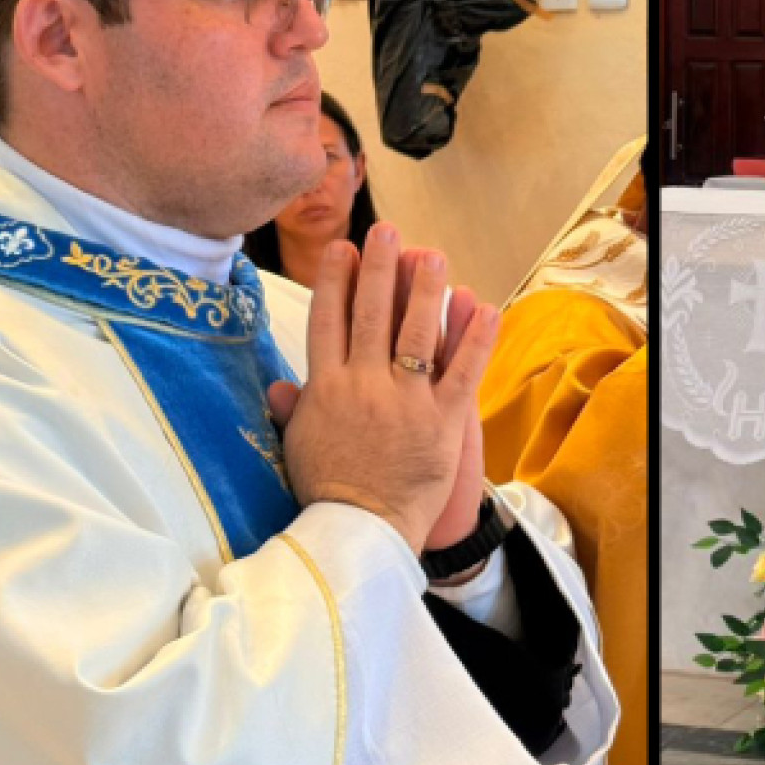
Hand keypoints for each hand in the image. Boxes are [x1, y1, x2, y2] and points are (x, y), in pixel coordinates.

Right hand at [266, 225, 500, 553]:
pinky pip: (463, 370)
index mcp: (326, 388)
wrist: (360, 532)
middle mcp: (364, 386)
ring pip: (417, 332)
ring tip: (432, 254)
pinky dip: (475, 336)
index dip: (336, 281)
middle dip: (380, 268)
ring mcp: (406, 401)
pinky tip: (484, 305)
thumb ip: (293, 408)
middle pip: (371, 313)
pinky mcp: (443, 420)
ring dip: (426, 288)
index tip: (343, 248)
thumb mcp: (298, 445)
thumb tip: (280, 384)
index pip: (329, 321)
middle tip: (388, 231)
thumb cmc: (327, 490)